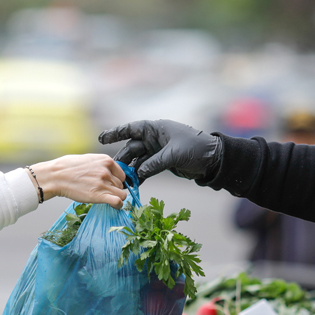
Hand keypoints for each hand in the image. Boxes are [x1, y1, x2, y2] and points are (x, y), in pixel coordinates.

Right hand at [31, 154, 127, 206]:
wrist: (55, 176)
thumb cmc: (67, 167)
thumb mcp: (88, 159)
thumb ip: (101, 165)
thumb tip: (108, 172)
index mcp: (105, 160)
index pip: (121, 174)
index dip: (117, 181)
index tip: (111, 185)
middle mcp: (106, 171)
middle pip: (120, 185)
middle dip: (114, 189)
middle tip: (103, 191)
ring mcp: (103, 183)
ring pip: (121, 194)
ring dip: (116, 197)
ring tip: (107, 198)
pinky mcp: (98, 195)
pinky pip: (118, 201)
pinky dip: (118, 205)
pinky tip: (114, 206)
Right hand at [98, 119, 222, 181]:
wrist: (213, 159)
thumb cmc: (195, 149)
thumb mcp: (173, 155)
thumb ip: (154, 164)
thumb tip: (137, 174)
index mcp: (157, 129)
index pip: (132, 128)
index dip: (116, 133)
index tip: (102, 139)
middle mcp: (155, 138)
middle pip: (133, 147)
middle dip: (123, 158)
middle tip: (113, 170)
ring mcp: (158, 151)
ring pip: (139, 160)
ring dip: (131, 170)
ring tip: (122, 181)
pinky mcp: (162, 162)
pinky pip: (146, 168)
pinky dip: (140, 176)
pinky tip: (134, 185)